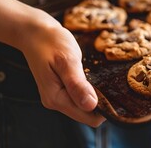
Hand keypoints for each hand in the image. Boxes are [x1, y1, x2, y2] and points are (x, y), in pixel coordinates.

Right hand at [20, 9, 105, 126]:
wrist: (34, 32)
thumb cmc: (51, 42)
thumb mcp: (67, 60)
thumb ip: (77, 83)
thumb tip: (91, 105)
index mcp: (56, 98)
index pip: (88, 117)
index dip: (104, 109)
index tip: (116, 93)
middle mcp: (55, 102)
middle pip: (88, 114)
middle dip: (102, 103)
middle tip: (113, 83)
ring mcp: (57, 96)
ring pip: (84, 106)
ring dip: (96, 96)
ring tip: (105, 79)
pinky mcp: (60, 89)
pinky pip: (79, 96)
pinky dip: (89, 90)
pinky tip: (95, 78)